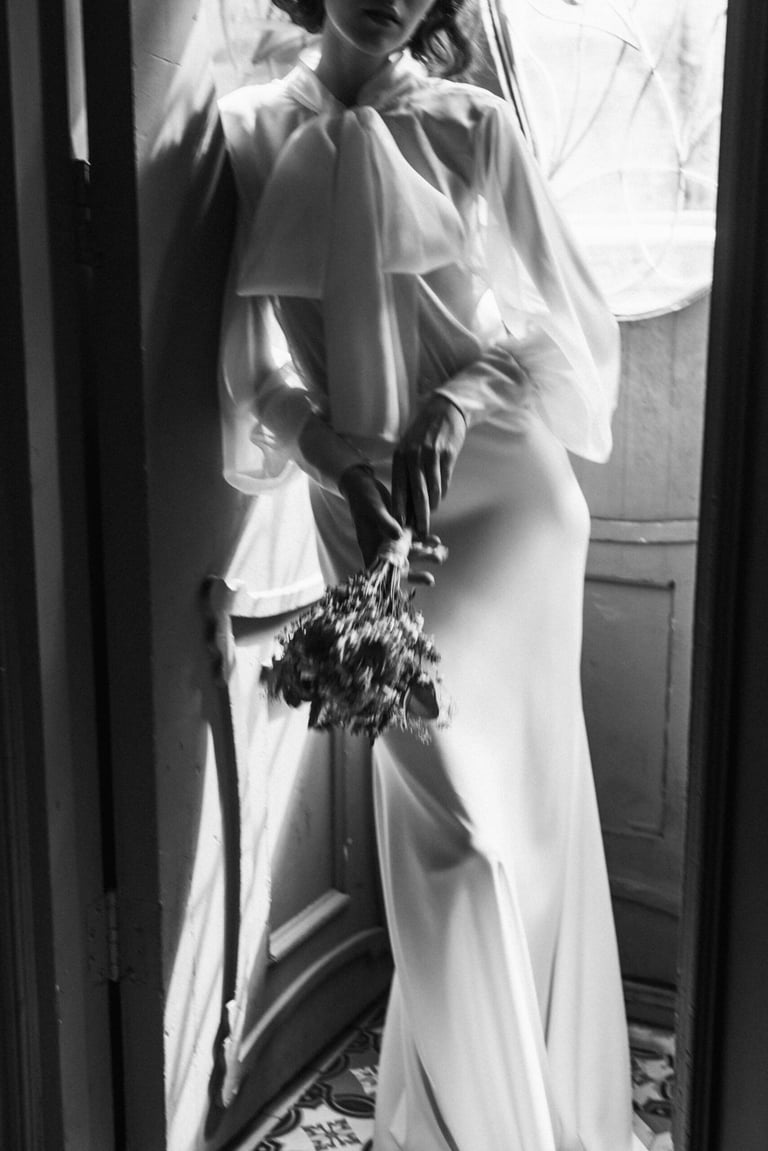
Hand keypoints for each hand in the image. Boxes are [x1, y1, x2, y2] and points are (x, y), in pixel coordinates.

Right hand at [339, 465, 446, 585]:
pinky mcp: (400, 529)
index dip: (390, 582)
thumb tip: (398, 536)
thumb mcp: (373, 509)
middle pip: (398, 566)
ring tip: (441, 556)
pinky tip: (437, 541)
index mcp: (370, 546)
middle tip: (430, 580)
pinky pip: (415, 539)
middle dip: (414, 574)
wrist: (363, 484)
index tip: (403, 590)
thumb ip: (385, 522)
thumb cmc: (363, 497)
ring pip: (410, 553)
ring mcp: (391, 539)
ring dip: (425, 556)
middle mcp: (381, 546)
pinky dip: (426, 541)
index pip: (379, 570)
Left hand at [391, 394, 466, 537]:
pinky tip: (440, 500)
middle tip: (421, 531)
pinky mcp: (447, 454)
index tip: (401, 526)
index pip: (398, 488)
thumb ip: (407, 472)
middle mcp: (413, 456)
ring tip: (431, 517)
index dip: (400, 509)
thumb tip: (408, 500)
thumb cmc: (424, 434)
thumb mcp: (409, 449)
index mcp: (400, 456)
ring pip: (432, 489)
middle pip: (416, 493)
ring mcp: (431, 455)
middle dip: (418, 515)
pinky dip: (442, 492)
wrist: (444, 410)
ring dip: (432, 506)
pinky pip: (445, 480)